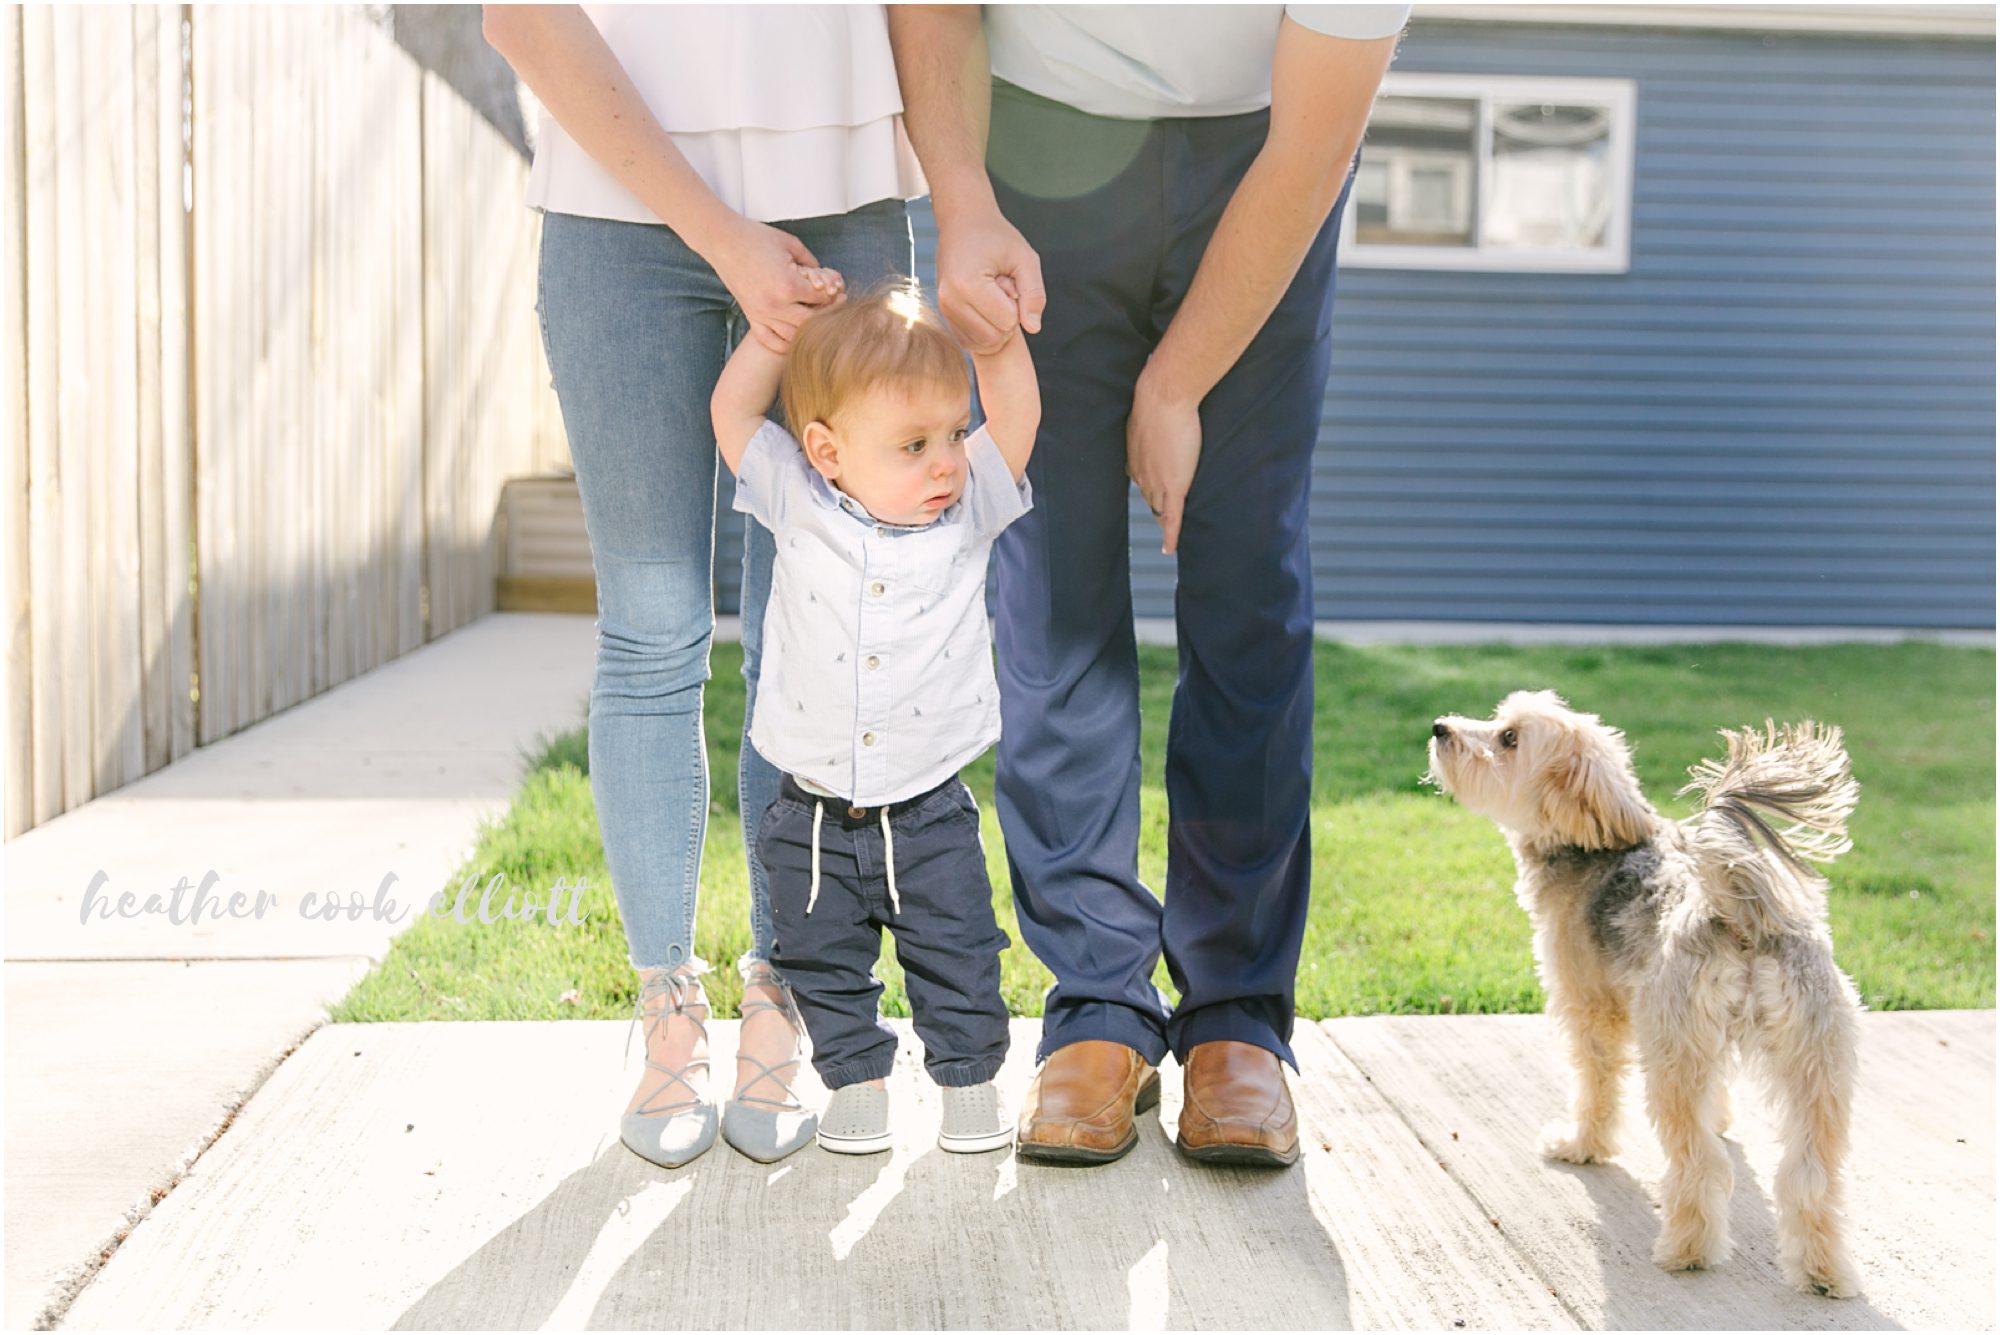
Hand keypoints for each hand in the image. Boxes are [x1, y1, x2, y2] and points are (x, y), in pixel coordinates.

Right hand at [706, 219, 842, 352]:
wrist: (723, 241)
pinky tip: (794, 337)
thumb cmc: (756, 238)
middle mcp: (775, 304)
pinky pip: (770, 340)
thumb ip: (811, 262)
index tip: (838, 292)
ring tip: (814, 318)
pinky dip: (784, 343)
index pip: (821, 299)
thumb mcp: (791, 244)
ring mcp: (761, 313)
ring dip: (806, 330)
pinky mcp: (751, 316)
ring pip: (792, 336)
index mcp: (788, 285)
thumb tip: (824, 277)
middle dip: (825, 314)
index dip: (833, 295)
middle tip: (833, 307)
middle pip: (810, 322)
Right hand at [935, 204, 1044, 353]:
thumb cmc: (996, 237)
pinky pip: (970, 341)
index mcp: (968, 284)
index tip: (1009, 279)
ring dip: (996, 324)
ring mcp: (943, 309)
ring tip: (993, 295)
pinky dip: (985, 330)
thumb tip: (1033, 329)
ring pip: (983, 343)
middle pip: (994, 337)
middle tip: (1003, 288)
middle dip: (1008, 318)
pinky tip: (986, 305)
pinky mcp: (944, 314)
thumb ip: (1034, 294)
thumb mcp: (1026, 258)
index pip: (1008, 321)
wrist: (963, 222)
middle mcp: (950, 300)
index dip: (1017, 303)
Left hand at [1126, 369, 1201, 554]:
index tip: (1150, 490)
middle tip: (1162, 517)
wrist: (1164, 397)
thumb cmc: (1159, 396)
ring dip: (1163, 520)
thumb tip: (1159, 404)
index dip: (1147, 485)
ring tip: (1168, 534)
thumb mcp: (1150, 409)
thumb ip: (1153, 416)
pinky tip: (1168, 550)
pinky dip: (1170, 535)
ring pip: (1159, 509)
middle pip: (1149, 496)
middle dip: (1154, 505)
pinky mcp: (1174, 486)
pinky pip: (1172, 518)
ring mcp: (1157, 482)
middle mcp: (1141, 472)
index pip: (1140, 477)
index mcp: (1134, 455)